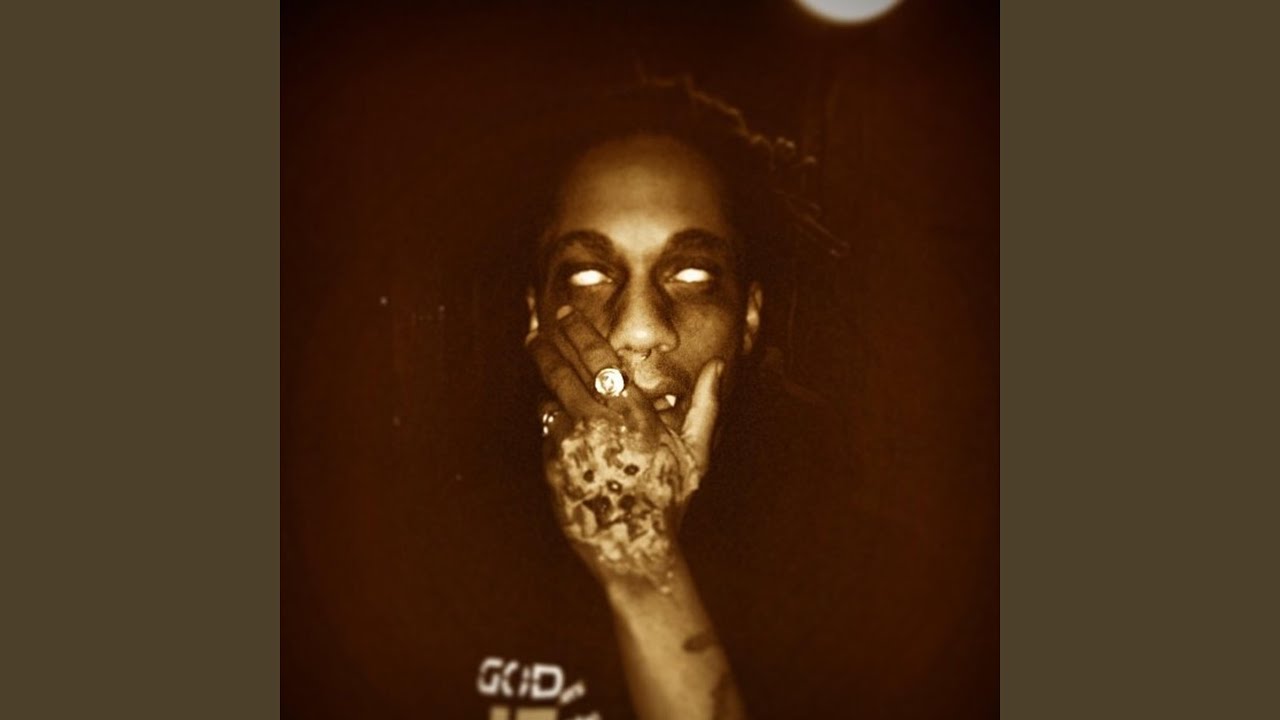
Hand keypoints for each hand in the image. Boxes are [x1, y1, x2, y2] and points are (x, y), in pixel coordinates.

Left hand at [528, 306, 724, 590]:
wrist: (633, 548)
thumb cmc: (668, 502)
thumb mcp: (695, 455)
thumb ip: (705, 406)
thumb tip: (717, 366)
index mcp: (633, 414)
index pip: (599, 357)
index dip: (579, 331)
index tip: (566, 316)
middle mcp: (598, 422)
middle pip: (562, 370)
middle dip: (547, 345)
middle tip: (538, 332)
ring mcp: (571, 444)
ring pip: (549, 397)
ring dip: (543, 376)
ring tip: (538, 359)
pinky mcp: (553, 465)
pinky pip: (546, 429)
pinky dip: (548, 415)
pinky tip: (550, 409)